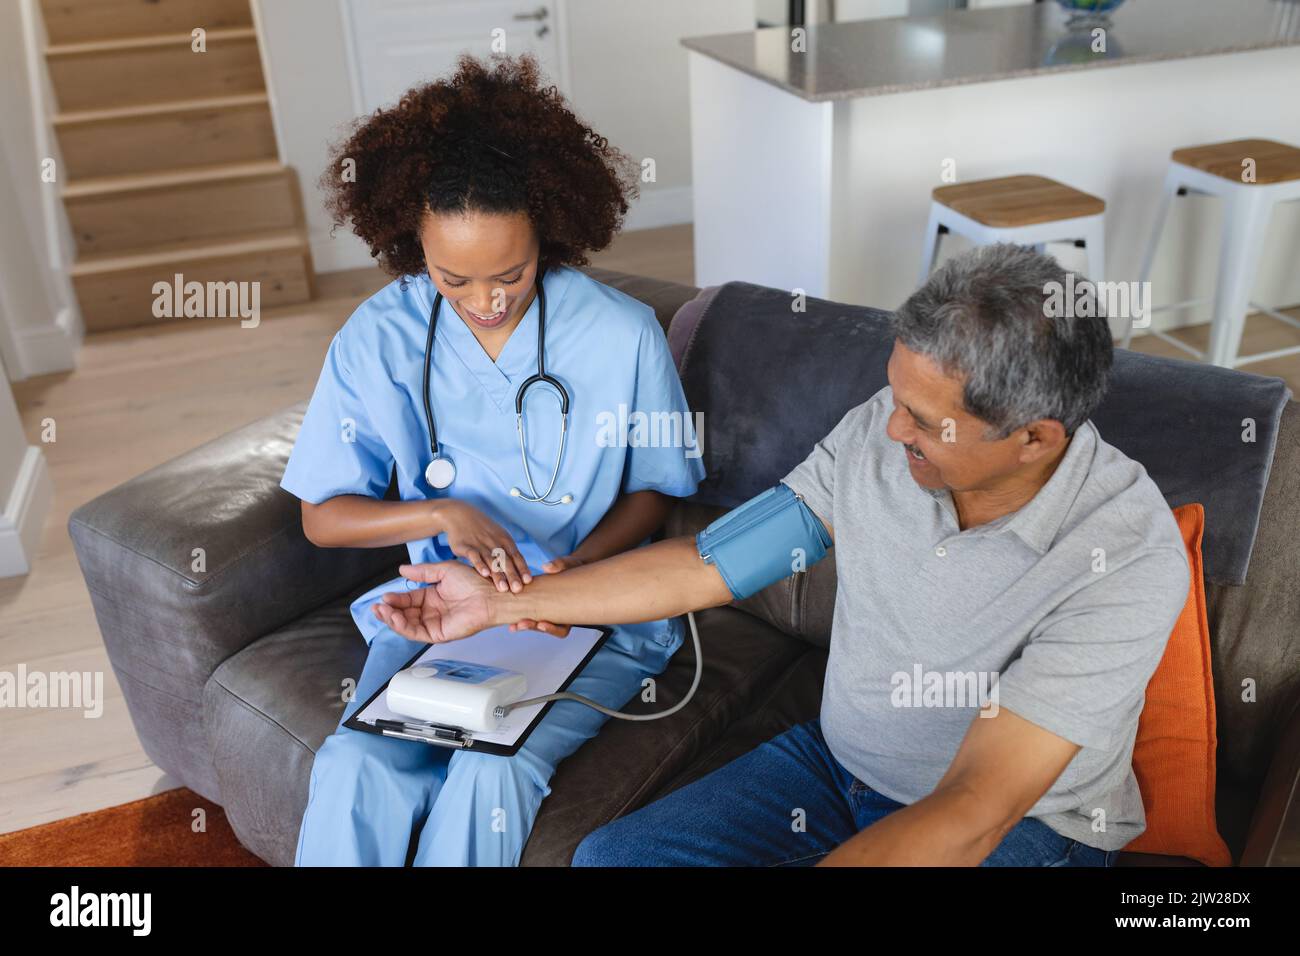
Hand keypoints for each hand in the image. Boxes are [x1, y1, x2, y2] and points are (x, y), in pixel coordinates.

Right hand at [372, 561, 497, 642]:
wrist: (491, 593)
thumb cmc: (475, 581)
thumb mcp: (444, 571)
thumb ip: (422, 572)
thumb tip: (402, 570)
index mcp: (433, 597)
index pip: (408, 600)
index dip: (395, 599)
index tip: (383, 596)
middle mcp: (432, 611)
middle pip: (404, 614)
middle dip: (388, 612)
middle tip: (377, 607)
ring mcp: (435, 623)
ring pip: (407, 625)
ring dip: (392, 619)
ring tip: (383, 611)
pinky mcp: (439, 633)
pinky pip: (417, 633)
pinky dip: (403, 627)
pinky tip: (396, 617)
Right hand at [435, 500, 532, 593]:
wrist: (460, 515)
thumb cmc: (483, 530)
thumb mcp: (498, 537)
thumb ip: (508, 554)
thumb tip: (520, 573)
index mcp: (505, 540)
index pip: (517, 556)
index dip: (522, 568)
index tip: (528, 581)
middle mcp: (495, 542)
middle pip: (506, 561)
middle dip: (513, 575)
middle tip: (518, 590)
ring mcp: (480, 544)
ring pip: (491, 560)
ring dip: (498, 575)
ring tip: (503, 588)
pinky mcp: (466, 546)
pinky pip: (474, 556)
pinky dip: (479, 564)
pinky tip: (484, 574)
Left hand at [508, 554, 586, 637]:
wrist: (569, 568)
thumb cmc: (572, 568)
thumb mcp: (569, 565)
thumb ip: (560, 566)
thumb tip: (548, 567)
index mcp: (570, 613)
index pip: (562, 630)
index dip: (552, 629)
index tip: (542, 624)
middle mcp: (558, 617)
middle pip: (545, 629)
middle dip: (533, 627)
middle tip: (521, 624)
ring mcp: (546, 613)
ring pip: (534, 624)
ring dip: (523, 624)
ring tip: (513, 625)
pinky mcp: (536, 607)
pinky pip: (527, 614)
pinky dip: (517, 616)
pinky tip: (508, 617)